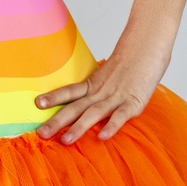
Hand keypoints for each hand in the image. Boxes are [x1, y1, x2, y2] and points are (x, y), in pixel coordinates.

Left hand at [34, 35, 171, 143]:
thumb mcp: (109, 74)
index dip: (54, 97)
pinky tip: (102, 137)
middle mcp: (102, 91)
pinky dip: (112, 126)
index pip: (70, 91)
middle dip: (58, 121)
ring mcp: (117, 97)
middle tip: (41, 134)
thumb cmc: (131, 61)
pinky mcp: (134, 102)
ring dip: (79, 127)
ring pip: (95, 113)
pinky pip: (121, 115)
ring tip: (65, 141)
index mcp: (94, 84)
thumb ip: (98, 87)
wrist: (149, 45)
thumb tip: (84, 100)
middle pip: (76, 107)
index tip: (37, 104)